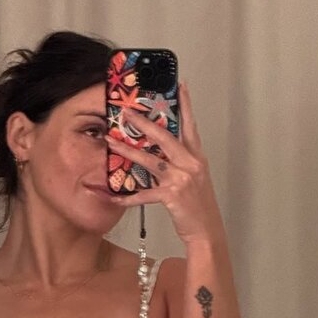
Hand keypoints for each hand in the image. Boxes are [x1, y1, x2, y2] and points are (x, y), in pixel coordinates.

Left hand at [105, 79, 224, 244]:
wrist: (207, 232)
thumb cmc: (199, 208)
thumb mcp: (195, 180)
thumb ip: (181, 165)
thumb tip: (161, 155)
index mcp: (197, 158)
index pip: (191, 126)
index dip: (186, 105)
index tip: (180, 85)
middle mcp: (190, 164)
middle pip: (164, 137)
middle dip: (143, 123)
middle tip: (126, 112)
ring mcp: (181, 179)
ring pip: (150, 160)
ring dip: (127, 151)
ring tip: (111, 142)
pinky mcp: (172, 196)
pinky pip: (144, 194)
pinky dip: (129, 198)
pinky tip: (116, 198)